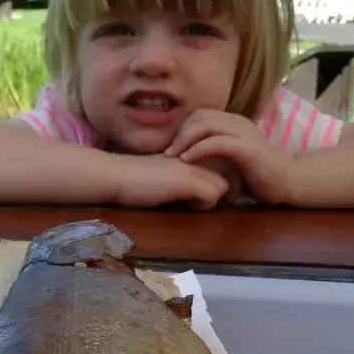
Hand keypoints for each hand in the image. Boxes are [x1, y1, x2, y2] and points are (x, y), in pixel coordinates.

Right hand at [115, 154, 229, 209]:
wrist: (119, 174)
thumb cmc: (139, 174)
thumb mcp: (171, 169)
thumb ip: (189, 172)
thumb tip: (205, 188)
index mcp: (196, 148)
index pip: (228, 164)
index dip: (225, 179)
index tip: (210, 190)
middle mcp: (200, 154)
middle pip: (233, 175)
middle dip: (227, 190)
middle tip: (207, 199)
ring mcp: (197, 167)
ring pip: (226, 187)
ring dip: (214, 199)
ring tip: (194, 201)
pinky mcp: (191, 181)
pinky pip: (213, 197)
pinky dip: (203, 205)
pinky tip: (185, 205)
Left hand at [166, 109, 299, 204]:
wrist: (289, 182)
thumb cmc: (258, 174)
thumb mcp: (231, 159)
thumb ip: (214, 152)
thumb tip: (187, 157)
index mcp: (233, 123)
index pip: (200, 114)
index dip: (182, 127)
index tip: (170, 146)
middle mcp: (238, 123)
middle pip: (199, 116)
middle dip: (179, 132)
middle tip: (166, 151)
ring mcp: (243, 133)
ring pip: (206, 125)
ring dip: (184, 139)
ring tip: (172, 155)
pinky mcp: (247, 149)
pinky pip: (217, 142)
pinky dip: (198, 149)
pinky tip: (187, 160)